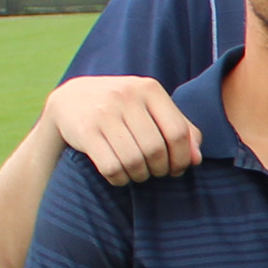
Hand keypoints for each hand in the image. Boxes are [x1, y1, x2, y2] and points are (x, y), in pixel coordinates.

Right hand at [49, 74, 200, 182]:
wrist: (70, 99)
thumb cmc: (122, 108)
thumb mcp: (151, 108)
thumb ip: (180, 128)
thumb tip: (196, 159)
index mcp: (149, 88)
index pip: (177, 132)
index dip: (182, 158)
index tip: (177, 168)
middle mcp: (126, 96)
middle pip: (156, 149)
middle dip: (160, 169)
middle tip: (155, 172)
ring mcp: (103, 113)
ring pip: (134, 161)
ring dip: (140, 175)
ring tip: (139, 173)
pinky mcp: (85, 131)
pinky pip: (111, 167)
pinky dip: (120, 179)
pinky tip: (121, 175)